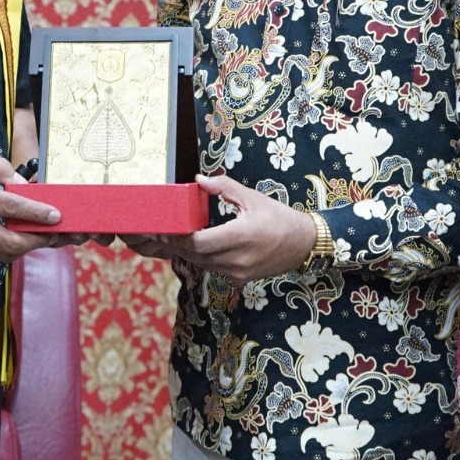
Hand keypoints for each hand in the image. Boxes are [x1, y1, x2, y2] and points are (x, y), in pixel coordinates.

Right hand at [0, 155, 59, 266]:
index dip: (36, 212)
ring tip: (35, 237)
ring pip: (4, 254)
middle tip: (52, 234)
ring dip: (23, 247)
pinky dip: (4, 251)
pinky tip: (9, 240)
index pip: (11, 207)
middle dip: (38, 240)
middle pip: (12, 240)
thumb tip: (20, 183)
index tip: (56, 216)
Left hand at [132, 175, 318, 285]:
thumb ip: (224, 187)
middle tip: (155, 232)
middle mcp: (237, 259)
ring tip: (167, 238)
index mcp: (241, 236)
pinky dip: (199, 257)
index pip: (199, 243)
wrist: (303, 245)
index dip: (178, 237)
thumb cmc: (279, 218)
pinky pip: (211, 267)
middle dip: (174, 244)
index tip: (163, 227)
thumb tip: (198, 180)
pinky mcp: (238, 278)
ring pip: (201, 263)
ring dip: (184, 251)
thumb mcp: (253, 197)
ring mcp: (237, 272)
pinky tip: (189, 246)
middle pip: (195, 255)